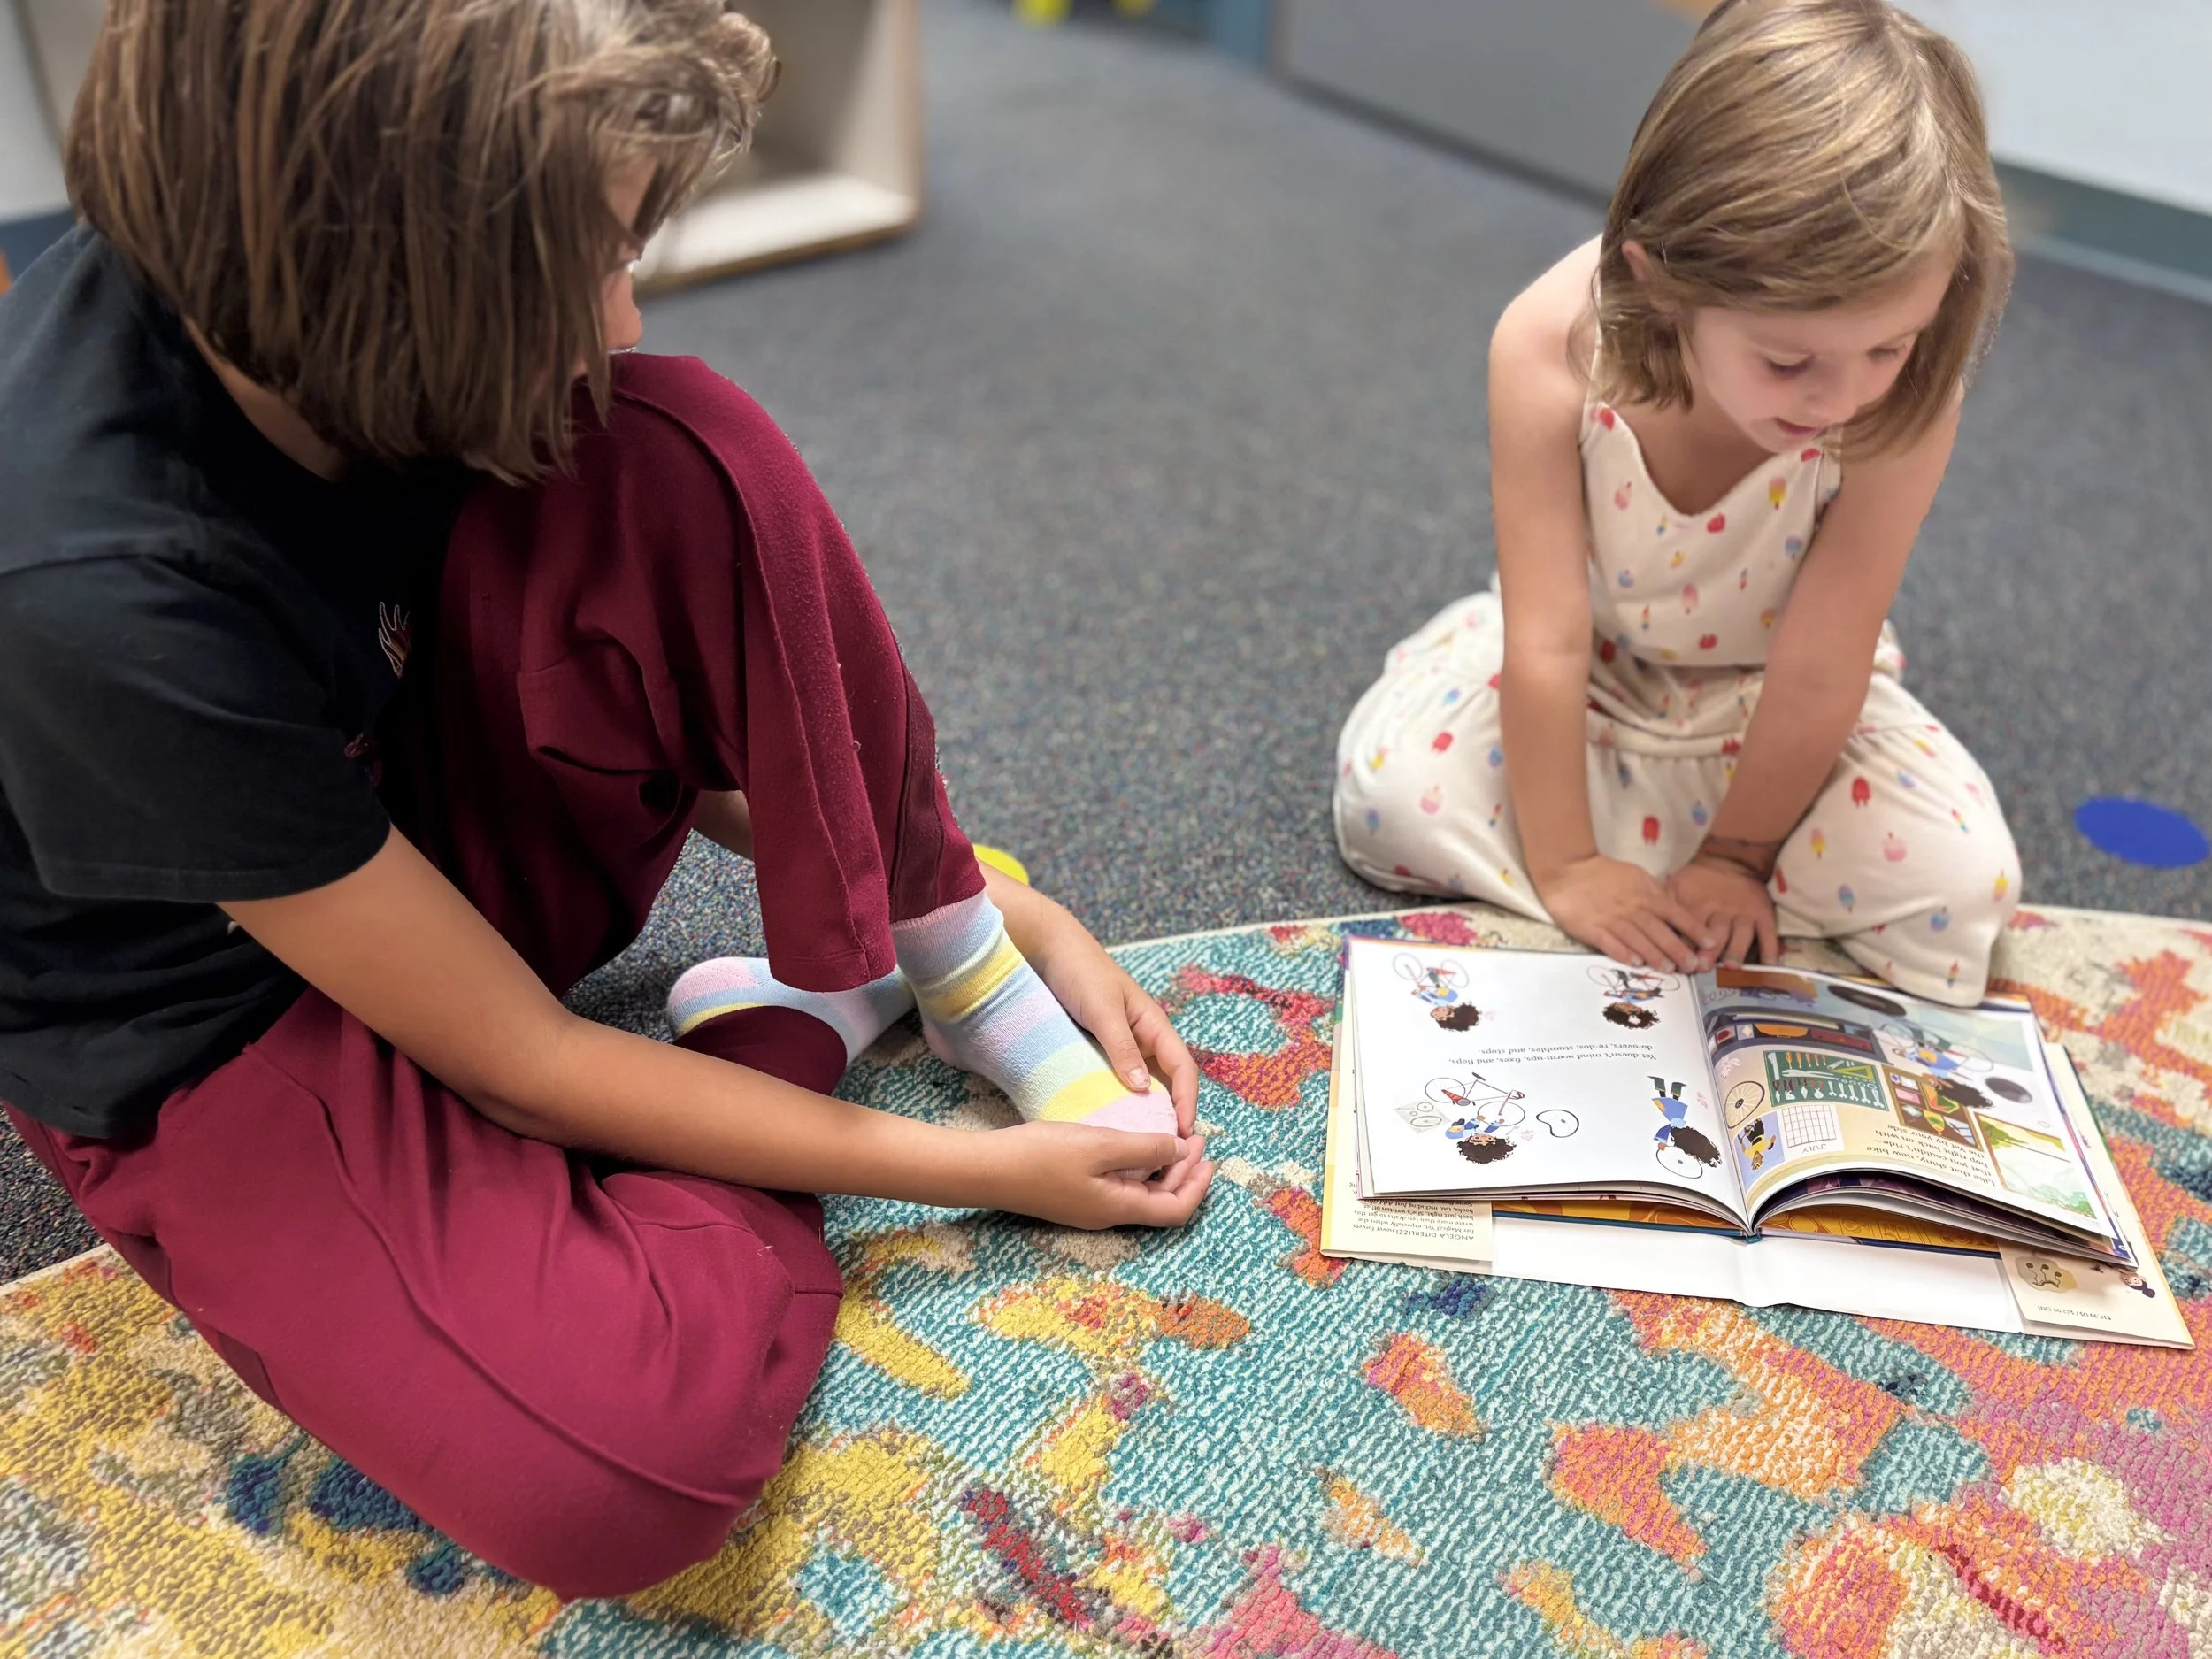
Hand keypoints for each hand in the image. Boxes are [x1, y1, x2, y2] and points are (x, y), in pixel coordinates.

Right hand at [983, 1122, 1214, 1228]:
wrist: (988, 1169)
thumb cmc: (1042, 1156)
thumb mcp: (1100, 1144)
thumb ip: (1144, 1148)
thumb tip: (1179, 1150)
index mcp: (1120, 1207)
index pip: (1176, 1210)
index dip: (1198, 1186)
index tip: (1206, 1154)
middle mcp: (1109, 1215)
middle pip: (1161, 1202)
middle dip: (1184, 1172)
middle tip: (1193, 1138)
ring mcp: (1090, 1207)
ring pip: (1140, 1193)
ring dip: (1162, 1168)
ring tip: (1169, 1138)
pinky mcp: (1075, 1195)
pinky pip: (1120, 1187)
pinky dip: (1138, 1167)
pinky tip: (1132, 1143)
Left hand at [990, 874, 1199, 1135]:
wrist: (1047, 949)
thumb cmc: (1081, 973)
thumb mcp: (1103, 1010)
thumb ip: (1122, 1048)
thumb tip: (1144, 1089)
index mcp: (1154, 1026)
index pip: (1184, 1069)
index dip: (1189, 1101)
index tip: (1184, 1133)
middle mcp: (1143, 1038)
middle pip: (1168, 1082)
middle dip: (1172, 1113)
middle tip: (1165, 1149)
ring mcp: (1122, 1045)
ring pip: (1143, 1085)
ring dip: (1146, 1111)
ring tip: (1140, 1143)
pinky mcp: (1100, 1049)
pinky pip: (1117, 1080)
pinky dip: (1120, 1101)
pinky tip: (1110, 1121)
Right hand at [1536, 854, 1715, 971]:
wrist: (1569, 869)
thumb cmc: (1605, 874)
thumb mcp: (1636, 877)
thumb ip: (1654, 894)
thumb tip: (1675, 911)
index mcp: (1645, 895)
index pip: (1675, 913)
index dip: (1694, 929)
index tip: (1711, 943)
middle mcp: (1632, 908)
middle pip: (1660, 931)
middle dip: (1679, 949)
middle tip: (1693, 966)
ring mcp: (1612, 919)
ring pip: (1638, 939)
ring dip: (1654, 955)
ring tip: (1669, 969)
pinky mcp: (1592, 928)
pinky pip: (1610, 943)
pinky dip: (1623, 953)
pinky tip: (1635, 964)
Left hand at [1669, 856, 1778, 966]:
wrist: (1730, 860)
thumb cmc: (1698, 880)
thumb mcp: (1676, 886)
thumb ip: (1665, 906)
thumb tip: (1650, 926)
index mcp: (1698, 907)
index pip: (1689, 930)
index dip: (1685, 947)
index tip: (1679, 964)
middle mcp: (1722, 912)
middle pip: (1716, 933)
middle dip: (1709, 951)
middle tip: (1703, 967)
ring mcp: (1744, 914)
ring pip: (1741, 934)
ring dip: (1736, 950)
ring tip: (1732, 966)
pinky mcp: (1762, 914)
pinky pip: (1768, 932)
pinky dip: (1770, 948)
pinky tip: (1769, 964)